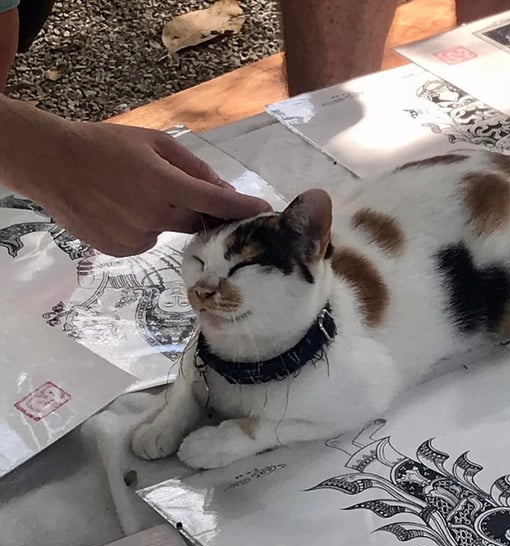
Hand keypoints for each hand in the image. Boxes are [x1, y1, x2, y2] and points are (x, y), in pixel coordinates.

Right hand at [25, 121, 271, 255]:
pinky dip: (145, 228)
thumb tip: (223, 190)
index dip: (242, 208)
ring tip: (137, 195)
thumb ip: (191, 166)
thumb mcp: (153, 142)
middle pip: (197, 222)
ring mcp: (137, 237)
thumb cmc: (106, 146)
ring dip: (168, 217)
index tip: (265, 212)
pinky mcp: (122, 250)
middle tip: (193, 198)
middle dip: (203, 213)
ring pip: (171, 232)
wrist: (54, 166)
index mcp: (162, 183)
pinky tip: (123, 211)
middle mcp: (153, 215)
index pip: (214, 200)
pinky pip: (148, 241)